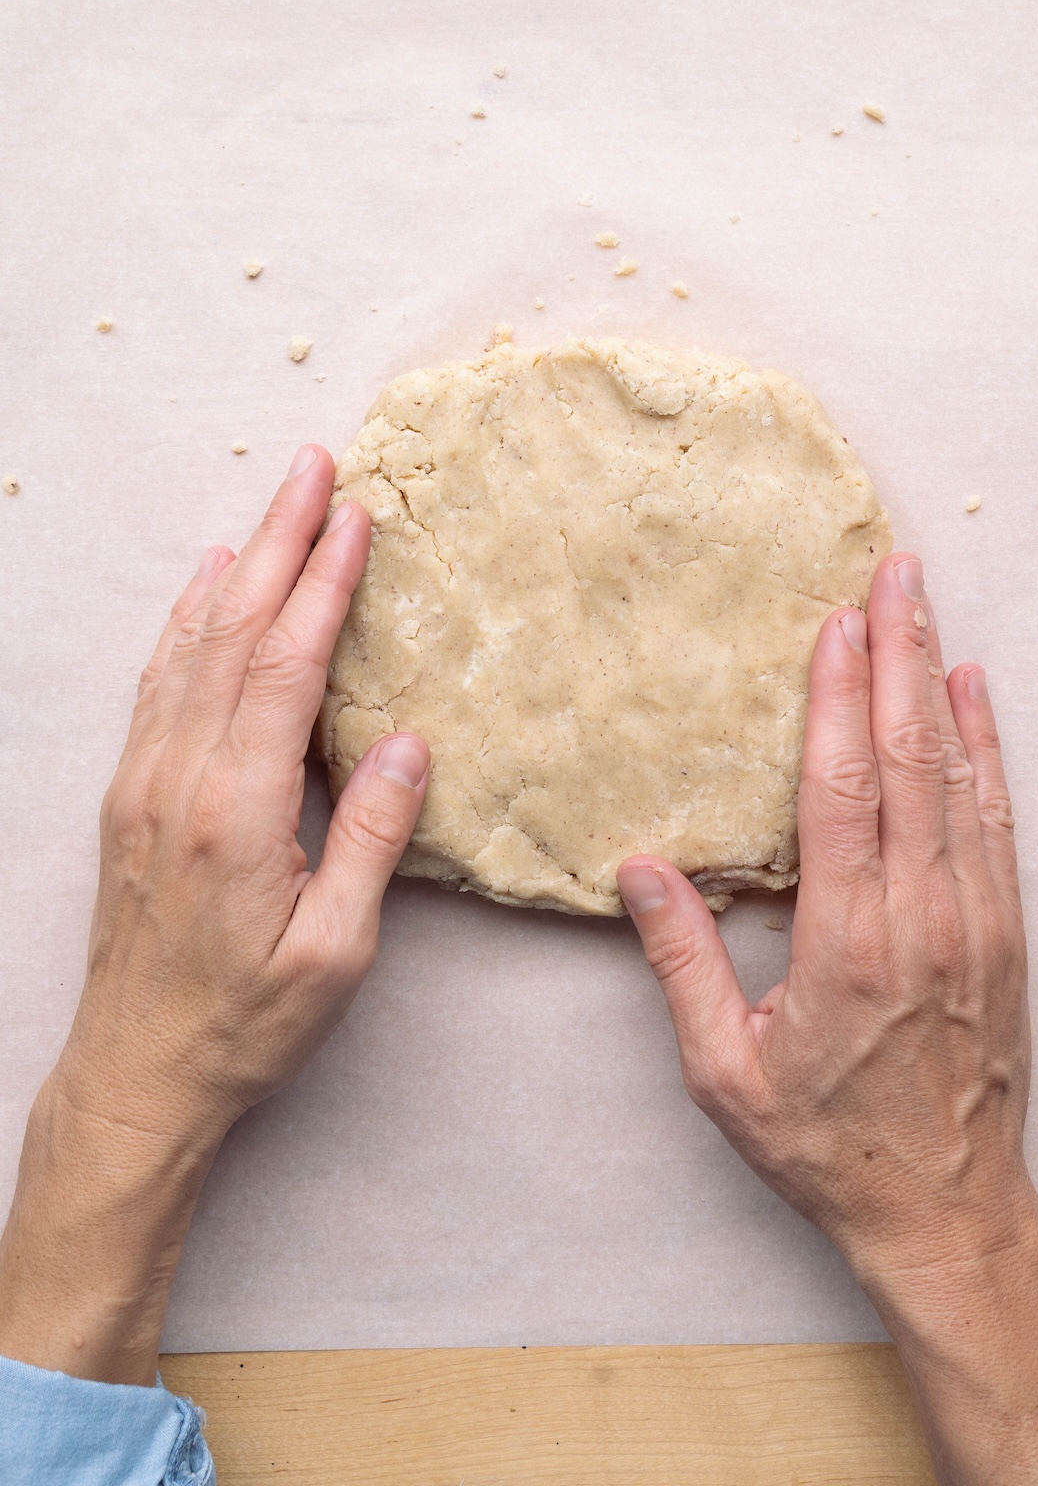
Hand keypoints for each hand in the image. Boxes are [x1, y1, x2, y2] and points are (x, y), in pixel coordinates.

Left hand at [0, 445, 427, 1384]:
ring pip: (191, 647)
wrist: (138, 1072)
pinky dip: (185, 622)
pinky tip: (204, 588)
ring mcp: (143, 781)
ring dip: (236, 567)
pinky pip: (159, 683)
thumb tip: (407, 743)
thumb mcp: (333, 950)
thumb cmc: (246, 1022)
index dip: (321, 586)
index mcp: (232, 811)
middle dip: (277, 541)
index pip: (284, 668)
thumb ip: (371, 840)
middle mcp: (177, 778)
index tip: (353, 517)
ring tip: (271, 505)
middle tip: (312, 466)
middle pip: (232, 632)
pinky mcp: (130, 795)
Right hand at [619, 553, 1037, 1484]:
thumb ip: (684, 965)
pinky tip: (976, 696)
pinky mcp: (1006, 934)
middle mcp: (923, 917)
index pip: (844, 793)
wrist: (946, 1209)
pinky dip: (988, 750)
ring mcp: (976, 922)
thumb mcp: (727, 1073)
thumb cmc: (827, 1145)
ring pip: (959, 777)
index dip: (838, 701)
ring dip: (941, 683)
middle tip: (894, 573)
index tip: (834, 627)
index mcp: (849, 944)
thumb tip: (639, 870)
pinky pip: (997, 821)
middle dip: (899, 655)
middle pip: (910, 760)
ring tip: (927, 608)